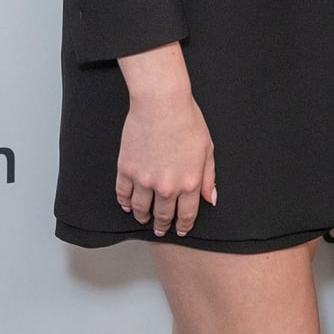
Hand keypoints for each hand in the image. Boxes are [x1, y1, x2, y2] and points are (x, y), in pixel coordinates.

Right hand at [116, 43, 216, 236]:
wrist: (161, 103)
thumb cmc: (187, 121)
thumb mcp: (207, 149)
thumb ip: (209, 177)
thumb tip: (211, 198)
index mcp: (189, 183)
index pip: (186, 214)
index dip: (183, 225)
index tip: (180, 230)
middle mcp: (166, 187)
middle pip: (162, 215)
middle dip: (162, 225)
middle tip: (160, 229)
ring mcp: (144, 180)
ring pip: (140, 209)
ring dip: (142, 217)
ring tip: (143, 218)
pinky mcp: (126, 170)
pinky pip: (122, 194)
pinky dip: (124, 202)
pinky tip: (127, 205)